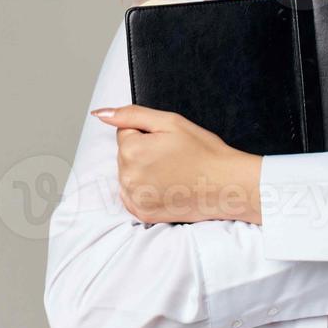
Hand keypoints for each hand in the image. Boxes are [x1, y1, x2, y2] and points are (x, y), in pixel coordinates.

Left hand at [89, 105, 262, 224]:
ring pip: (128, 174)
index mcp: (132, 150)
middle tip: (172, 156)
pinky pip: (133, 195)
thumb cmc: (203, 151)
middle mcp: (127, 177)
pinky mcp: (142, 213)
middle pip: (125, 154)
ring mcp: (135, 198)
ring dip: (143, 171)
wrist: (227, 185)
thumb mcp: (170, 122)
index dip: (147, 133)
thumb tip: (100, 113)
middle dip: (143, 151)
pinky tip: (166, 186)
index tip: (167, 141)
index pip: (125, 132)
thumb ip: (131, 114)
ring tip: (171, 172)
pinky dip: (145, 190)